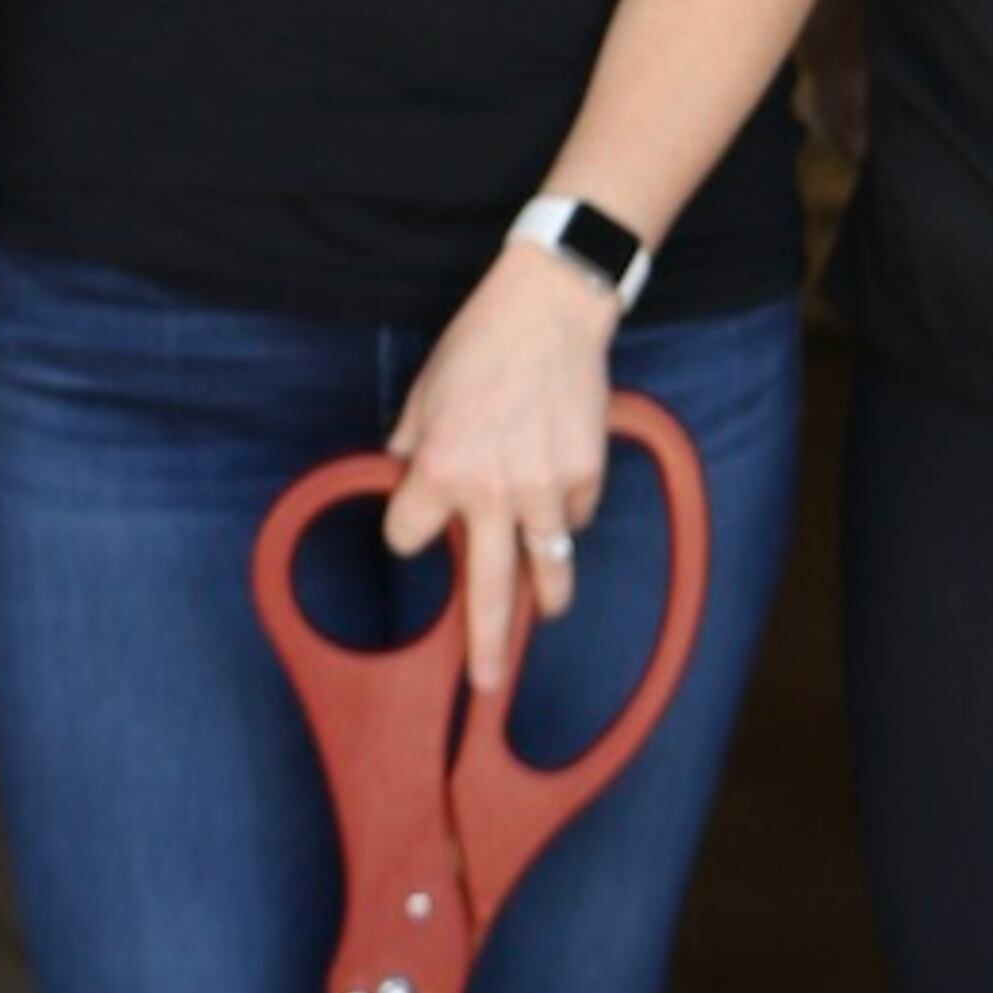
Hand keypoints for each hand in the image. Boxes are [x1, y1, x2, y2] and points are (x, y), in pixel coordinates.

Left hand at [381, 244, 617, 689]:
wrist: (550, 310)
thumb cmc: (479, 346)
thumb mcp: (423, 394)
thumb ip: (412, 447)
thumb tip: (407, 476)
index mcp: (439, 472)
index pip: (408, 537)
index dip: (410, 529)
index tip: (418, 520)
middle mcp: (492, 492)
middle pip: (487, 591)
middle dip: (487, 644)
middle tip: (487, 682)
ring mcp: (545, 489)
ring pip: (548, 567)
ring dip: (546, 595)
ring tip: (546, 612)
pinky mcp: (585, 476)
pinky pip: (575, 517)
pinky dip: (567, 513)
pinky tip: (559, 485)